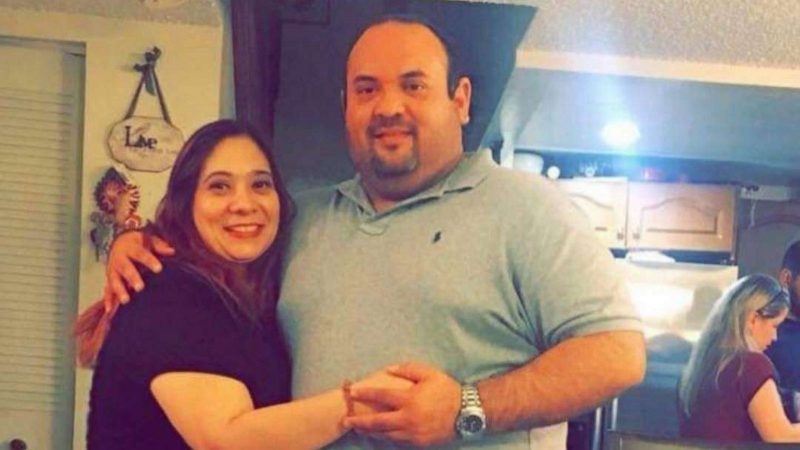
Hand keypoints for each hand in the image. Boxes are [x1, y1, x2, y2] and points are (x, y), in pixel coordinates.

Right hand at [103, 231, 174, 309]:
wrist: (119, 242)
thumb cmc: (139, 244)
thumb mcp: (148, 240)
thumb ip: (159, 246)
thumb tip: (172, 251)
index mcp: (131, 248)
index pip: (141, 254)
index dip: (149, 261)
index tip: (159, 269)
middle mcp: (120, 259)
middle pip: (126, 268)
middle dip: (132, 278)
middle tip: (140, 287)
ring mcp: (113, 270)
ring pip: (114, 280)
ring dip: (119, 291)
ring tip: (126, 301)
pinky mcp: (109, 279)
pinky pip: (107, 290)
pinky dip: (108, 300)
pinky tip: (109, 310)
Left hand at [344, 362, 460, 446]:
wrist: (468, 413)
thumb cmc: (447, 390)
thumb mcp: (429, 373)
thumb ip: (408, 369)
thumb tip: (388, 370)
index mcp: (409, 399)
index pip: (381, 396)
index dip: (364, 394)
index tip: (352, 392)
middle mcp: (408, 418)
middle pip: (377, 422)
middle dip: (359, 422)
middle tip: (346, 420)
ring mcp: (413, 434)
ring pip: (385, 435)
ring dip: (369, 432)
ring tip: (358, 429)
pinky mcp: (418, 444)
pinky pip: (397, 443)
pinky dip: (385, 439)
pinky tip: (378, 436)